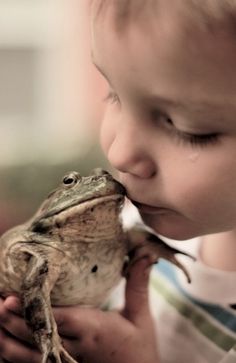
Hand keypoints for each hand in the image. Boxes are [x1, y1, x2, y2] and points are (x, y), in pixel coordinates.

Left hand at [0, 258, 158, 362]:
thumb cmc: (140, 349)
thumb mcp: (141, 316)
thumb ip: (138, 284)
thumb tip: (146, 253)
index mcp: (95, 331)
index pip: (59, 320)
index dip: (32, 311)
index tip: (10, 299)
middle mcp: (77, 350)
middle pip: (37, 337)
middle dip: (12, 322)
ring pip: (29, 358)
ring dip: (7, 341)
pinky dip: (14, 358)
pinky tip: (4, 344)